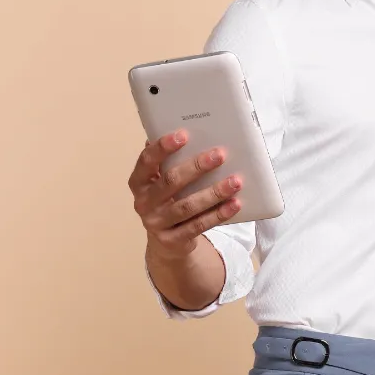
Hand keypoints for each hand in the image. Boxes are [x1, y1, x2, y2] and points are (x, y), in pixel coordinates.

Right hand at [130, 131, 244, 257]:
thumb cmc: (167, 200)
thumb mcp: (162, 181)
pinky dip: (218, 214)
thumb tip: (187, 132)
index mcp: (138, 182)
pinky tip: (235, 204)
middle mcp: (144, 203)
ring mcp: (157, 223)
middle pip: (170, 182)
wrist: (166, 242)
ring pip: (187, 206)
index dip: (162, 147)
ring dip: (214, 192)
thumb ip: (169, 161)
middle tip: (220, 155)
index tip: (184, 134)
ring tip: (236, 181)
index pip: (147, 161)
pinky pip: (198, 226)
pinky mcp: (173, 240)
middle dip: (196, 167)